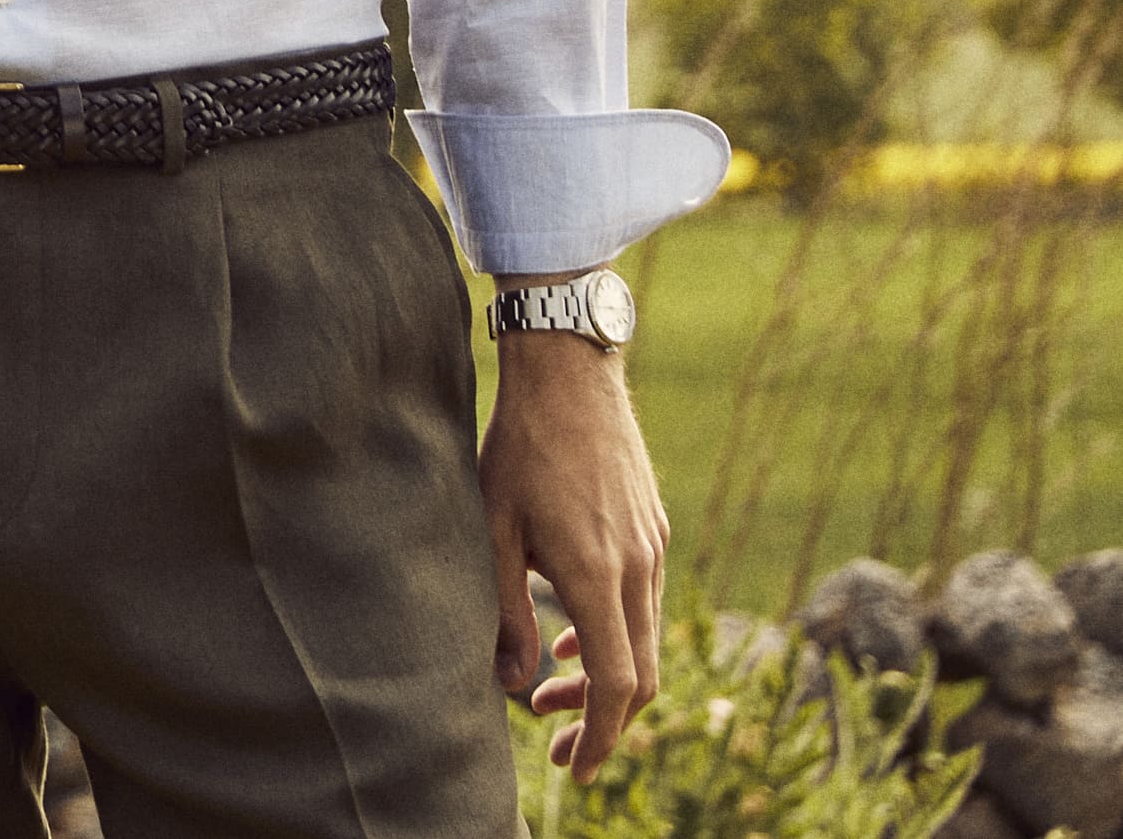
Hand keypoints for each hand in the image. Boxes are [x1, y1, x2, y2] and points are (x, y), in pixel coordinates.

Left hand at [482, 325, 665, 778]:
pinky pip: (641, 604)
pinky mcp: (652, 531)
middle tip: (558, 745)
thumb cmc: (518, 450)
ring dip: (601, 677)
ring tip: (546, 694)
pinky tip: (566, 641)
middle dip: (602, 720)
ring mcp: (653, 549)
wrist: (570, 378)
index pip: (615, 680)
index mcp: (597, 573)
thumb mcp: (492, 531)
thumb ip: (504, 610)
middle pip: (640, 674)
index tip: (577, 766)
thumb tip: (510, 683)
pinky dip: (611, 635)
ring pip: (642, 639)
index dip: (599, 733)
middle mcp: (638, 568)